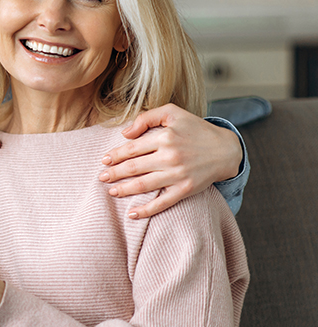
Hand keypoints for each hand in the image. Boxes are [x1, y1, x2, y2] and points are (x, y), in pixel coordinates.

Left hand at [100, 103, 241, 218]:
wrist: (226, 149)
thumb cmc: (195, 129)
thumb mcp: (172, 112)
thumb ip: (146, 117)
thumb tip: (125, 133)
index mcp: (165, 137)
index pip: (132, 148)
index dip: (115, 155)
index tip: (104, 160)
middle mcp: (170, 156)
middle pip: (134, 167)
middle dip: (114, 173)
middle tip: (101, 177)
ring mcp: (178, 174)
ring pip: (144, 184)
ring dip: (124, 189)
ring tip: (111, 191)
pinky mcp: (186, 189)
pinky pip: (162, 202)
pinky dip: (146, 210)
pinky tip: (132, 214)